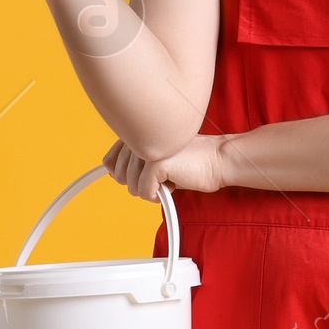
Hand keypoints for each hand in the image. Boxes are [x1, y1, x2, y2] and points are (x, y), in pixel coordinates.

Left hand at [101, 134, 231, 197]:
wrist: (218, 161)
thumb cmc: (191, 162)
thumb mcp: (158, 160)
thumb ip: (133, 162)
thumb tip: (110, 172)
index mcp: (138, 131)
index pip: (109, 160)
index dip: (124, 175)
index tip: (144, 176)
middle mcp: (139, 136)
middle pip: (119, 176)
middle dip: (139, 184)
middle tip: (161, 177)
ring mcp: (147, 148)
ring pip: (131, 186)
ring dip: (151, 190)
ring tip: (169, 178)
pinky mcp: (155, 163)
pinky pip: (144, 192)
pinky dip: (157, 197)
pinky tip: (172, 186)